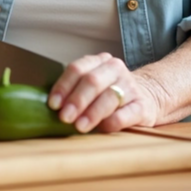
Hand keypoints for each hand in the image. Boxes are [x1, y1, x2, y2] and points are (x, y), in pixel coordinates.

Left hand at [48, 52, 166, 133]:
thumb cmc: (108, 94)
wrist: (147, 98)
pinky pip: (126, 114)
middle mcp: (116, 69)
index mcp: (99, 61)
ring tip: (80, 126)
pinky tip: (102, 129)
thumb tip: (44, 107)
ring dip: (92, 113)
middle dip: (76, 100)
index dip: (63, 86)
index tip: (53, 104)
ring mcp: (131, 87)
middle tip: (64, 117)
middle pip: (92, 81)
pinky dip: (111, 122)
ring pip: (109, 97)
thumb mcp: (91, 86)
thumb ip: (72, 91)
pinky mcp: (143, 106)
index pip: (77, 69)